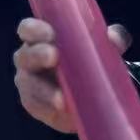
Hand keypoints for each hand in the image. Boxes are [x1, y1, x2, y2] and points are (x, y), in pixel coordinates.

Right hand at [12, 17, 130, 133]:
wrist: (92, 95)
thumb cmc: (89, 61)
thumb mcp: (103, 48)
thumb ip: (112, 39)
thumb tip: (114, 38)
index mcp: (40, 38)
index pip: (28, 29)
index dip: (35, 29)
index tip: (51, 33)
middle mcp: (29, 58)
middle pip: (25, 55)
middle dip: (38, 55)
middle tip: (55, 56)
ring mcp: (28, 82)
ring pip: (30, 84)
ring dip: (45, 91)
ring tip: (61, 99)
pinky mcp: (34, 105)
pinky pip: (37, 106)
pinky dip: (49, 108)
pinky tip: (63, 110)